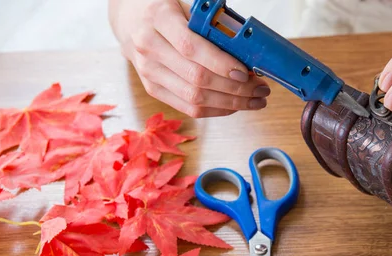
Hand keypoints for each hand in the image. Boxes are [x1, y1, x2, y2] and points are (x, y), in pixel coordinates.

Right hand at [110, 0, 269, 117]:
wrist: (130, 18)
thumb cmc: (166, 9)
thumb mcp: (186, 5)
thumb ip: (211, 23)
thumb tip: (247, 49)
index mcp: (158, 19)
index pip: (191, 48)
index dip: (220, 63)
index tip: (246, 72)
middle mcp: (149, 47)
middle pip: (196, 78)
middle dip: (234, 88)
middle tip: (261, 89)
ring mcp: (148, 72)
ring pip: (194, 98)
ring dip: (230, 103)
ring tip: (254, 100)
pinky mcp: (153, 89)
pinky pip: (188, 108)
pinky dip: (216, 109)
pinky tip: (235, 105)